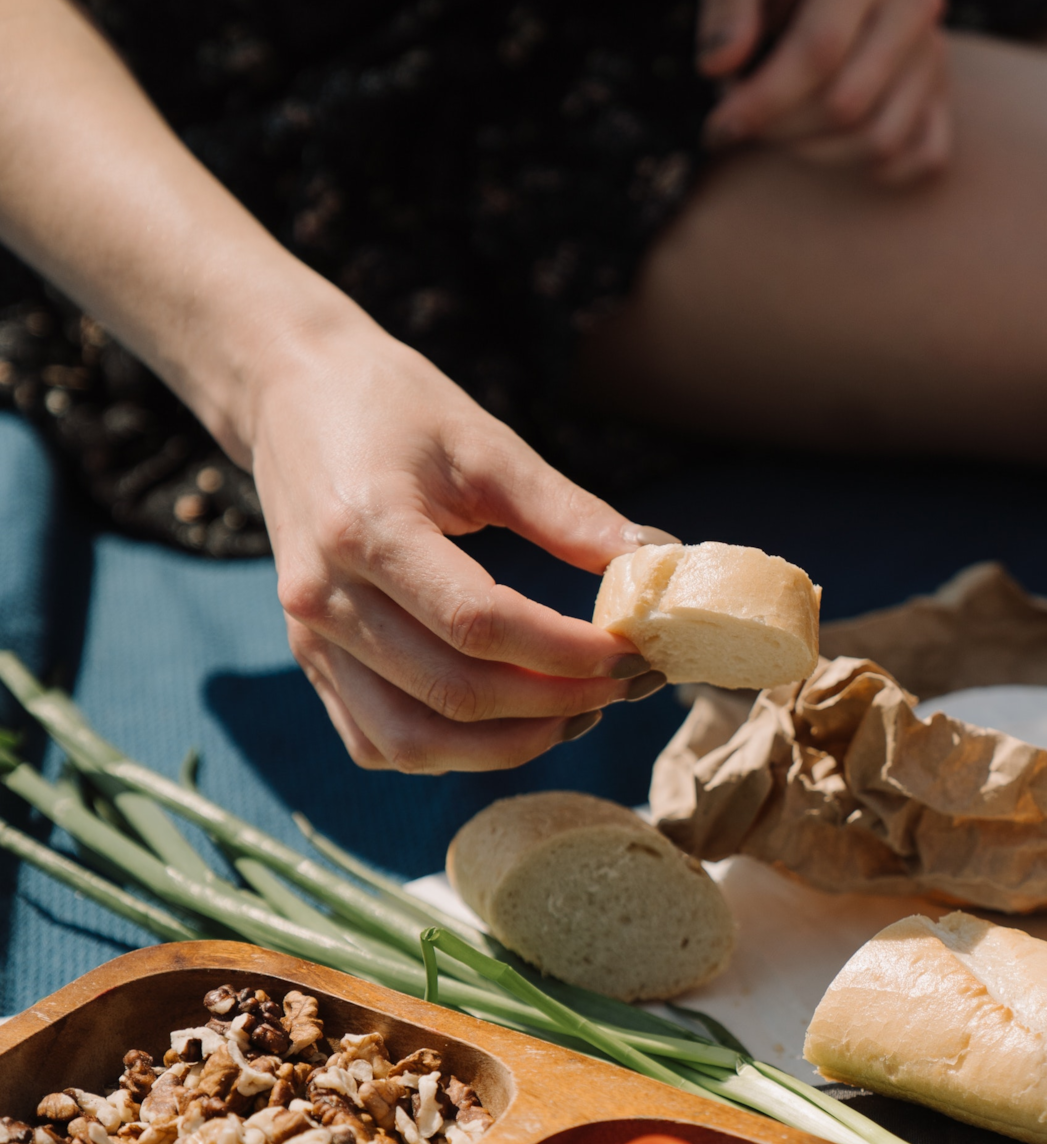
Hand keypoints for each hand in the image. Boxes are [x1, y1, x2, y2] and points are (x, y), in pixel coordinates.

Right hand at [242, 310, 666, 773]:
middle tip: (624, 686)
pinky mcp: (309, 659)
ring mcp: (309, 636)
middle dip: (555, 702)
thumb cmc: (391, 406)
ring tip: (575, 714)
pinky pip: (378, 741)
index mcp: (367, 529)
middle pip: (454, 692)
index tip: (633, 653)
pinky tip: (509, 721)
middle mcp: (325, 596)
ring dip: (506, 745)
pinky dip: (449, 751)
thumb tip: (659, 562)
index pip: (481, 626)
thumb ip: (570, 514)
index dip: (567, 653)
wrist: (289, 392)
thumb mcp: (486, 444)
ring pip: (412, 740)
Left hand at [696, 0, 949, 186]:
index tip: (717, 127)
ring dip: (814, 153)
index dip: (765, 101)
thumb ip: (724, 5)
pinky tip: (826, 145)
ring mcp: (933, 52)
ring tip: (776, 125)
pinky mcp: (941, 93)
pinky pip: (920, 158)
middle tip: (739, 120)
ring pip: (878, 141)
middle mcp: (913, 4)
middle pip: (847, 104)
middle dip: (781, 130)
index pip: (820, 50)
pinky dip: (870, 169)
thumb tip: (718, 66)